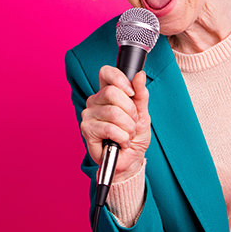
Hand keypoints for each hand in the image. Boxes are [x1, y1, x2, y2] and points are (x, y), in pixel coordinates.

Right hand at [81, 66, 151, 183]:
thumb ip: (141, 94)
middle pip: (113, 92)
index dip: (120, 79)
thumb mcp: (143, 113)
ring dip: (128, 128)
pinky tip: (121, 142)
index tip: (132, 93)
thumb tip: (139, 75)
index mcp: (107, 92)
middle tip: (132, 122)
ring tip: (128, 135)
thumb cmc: (135, 136)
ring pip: (114, 113)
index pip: (107, 72)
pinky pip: (110, 129)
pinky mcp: (87, 130)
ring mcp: (89, 115)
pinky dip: (123, 138)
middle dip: (130, 110)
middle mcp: (95, 101)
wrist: (131, 159)